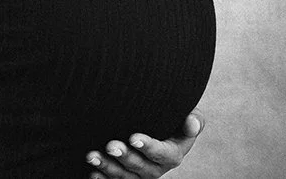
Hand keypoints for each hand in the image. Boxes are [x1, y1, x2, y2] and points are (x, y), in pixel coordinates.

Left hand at [85, 110, 204, 177]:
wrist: (155, 122)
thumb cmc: (172, 115)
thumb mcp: (187, 114)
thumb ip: (193, 119)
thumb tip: (192, 122)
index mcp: (173, 154)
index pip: (163, 154)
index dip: (149, 147)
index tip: (133, 137)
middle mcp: (156, 168)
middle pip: (141, 168)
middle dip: (125, 158)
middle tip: (111, 145)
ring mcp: (139, 175)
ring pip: (124, 177)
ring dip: (108, 168)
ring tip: (92, 155)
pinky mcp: (125, 177)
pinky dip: (103, 178)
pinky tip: (92, 171)